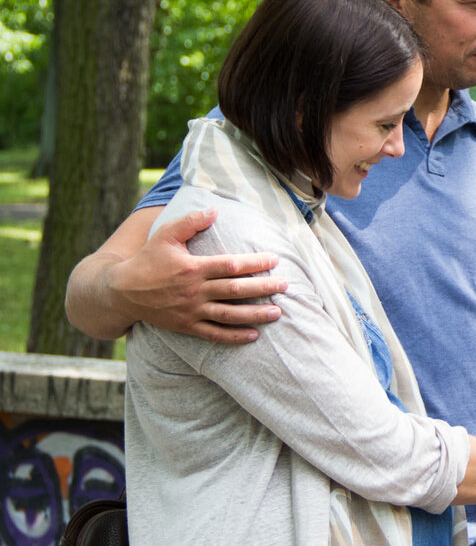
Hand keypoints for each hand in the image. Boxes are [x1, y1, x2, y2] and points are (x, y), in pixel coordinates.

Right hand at [111, 208, 286, 342]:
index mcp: (193, 268)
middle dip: (263, 288)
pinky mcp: (186, 326)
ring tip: (277, 313)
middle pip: (235, 290)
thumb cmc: (147, 259)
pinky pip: (214, 334)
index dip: (254, 263)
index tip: (274, 260)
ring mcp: (191, 311)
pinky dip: (234, 336)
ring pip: (229, 315)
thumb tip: (215, 209)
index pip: (231, 266)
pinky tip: (253, 335)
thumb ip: (190, 222)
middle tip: (285, 286)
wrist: (121, 292)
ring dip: (255, 315)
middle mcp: (195, 291)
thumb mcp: (165, 235)